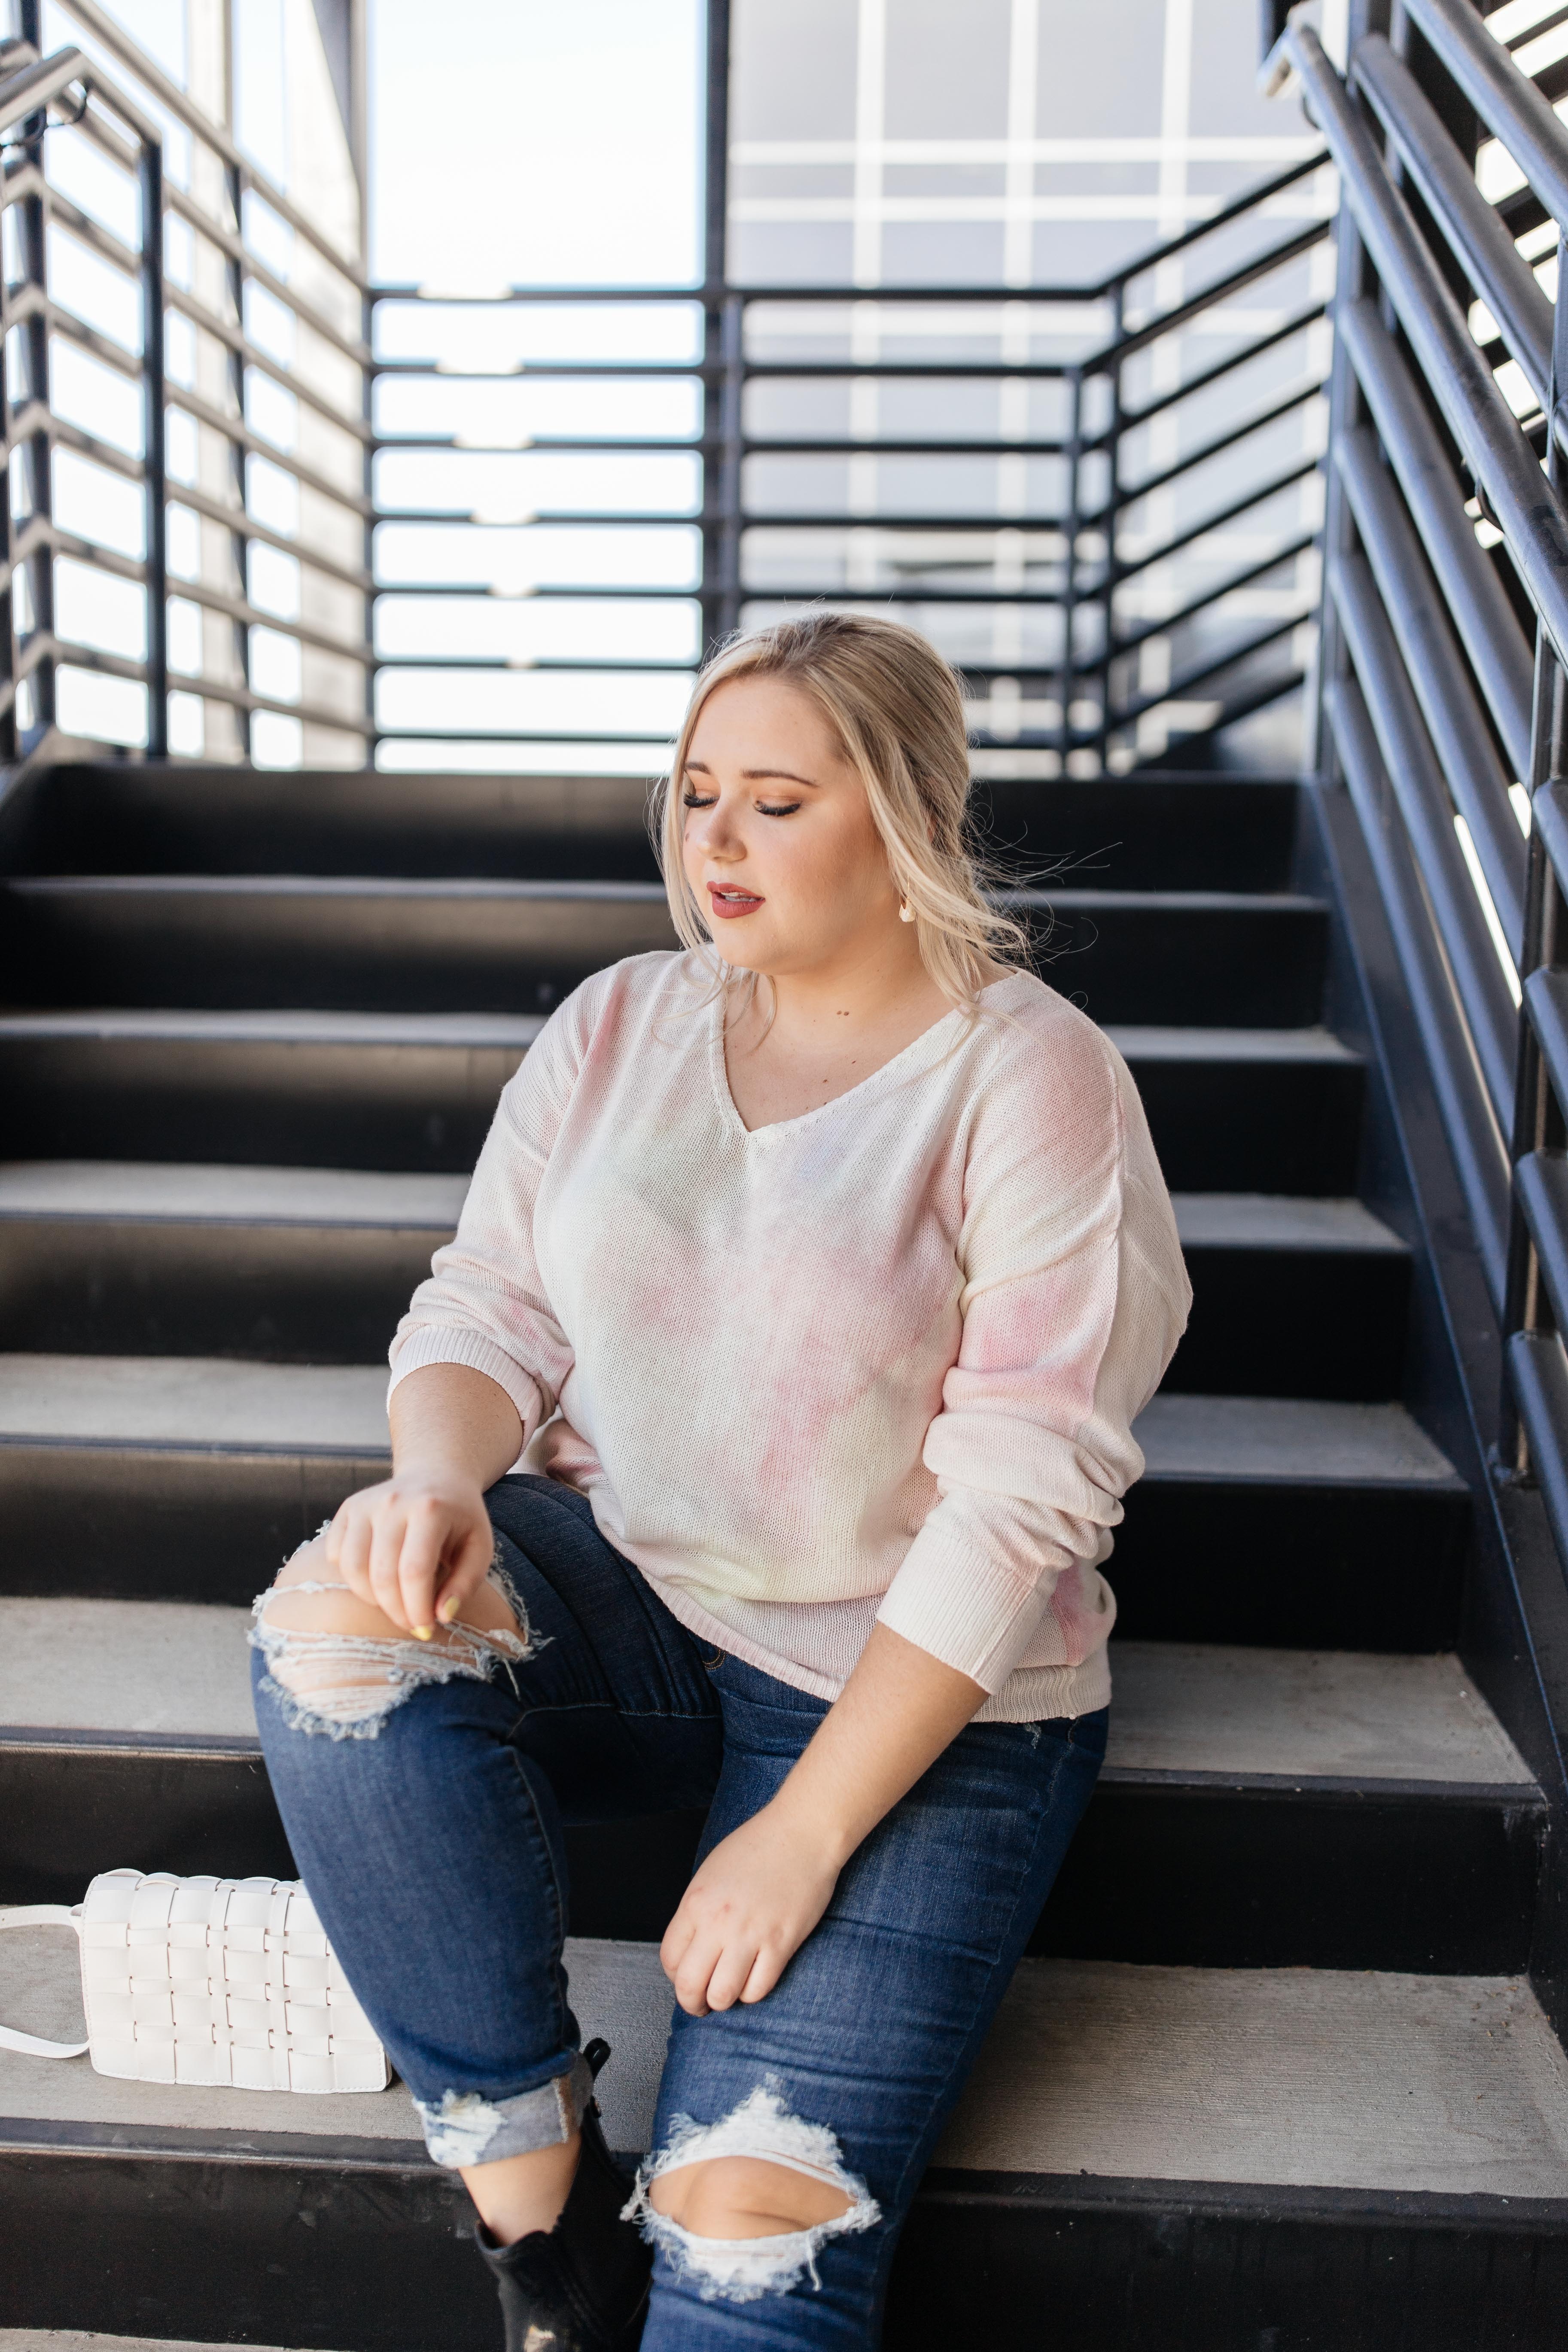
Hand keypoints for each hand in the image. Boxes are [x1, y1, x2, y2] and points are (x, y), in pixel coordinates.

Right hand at [325, 1473, 494, 1638]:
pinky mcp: (347, 1509)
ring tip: (395, 1603)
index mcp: (430, 1509)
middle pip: (382, 1574)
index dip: (417, 1608)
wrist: (437, 1475)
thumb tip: (442, 1616)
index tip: (425, 1629)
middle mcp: (392, 1502)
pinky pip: (336, 1555)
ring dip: (372, 1598)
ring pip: (353, 1568)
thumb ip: (465, 1583)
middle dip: (396, 1610)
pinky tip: (376, 1580)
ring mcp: (365, 1504)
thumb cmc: (461, 1517)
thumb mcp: (479, 1547)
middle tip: (412, 1624)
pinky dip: (353, 1578)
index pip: (414, 1571)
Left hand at [660, 1802, 840, 2015]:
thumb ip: (697, 1911)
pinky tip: (754, 1977)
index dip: (676, 1976)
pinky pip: (758, 1989)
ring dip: (722, 2001)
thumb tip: (691, 1950)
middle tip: (701, 2003)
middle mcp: (718, 1922)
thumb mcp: (711, 1873)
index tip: (686, 1978)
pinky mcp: (781, 1943)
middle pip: (689, 1986)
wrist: (802, 1832)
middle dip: (692, 2002)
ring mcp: (750, 1935)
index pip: (670, 1959)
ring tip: (729, 1991)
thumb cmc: (758, 1847)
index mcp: (696, 1902)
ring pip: (722, 1996)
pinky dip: (752, 1992)